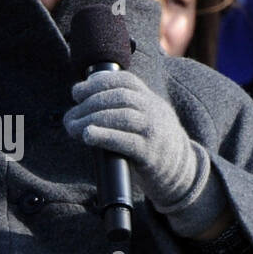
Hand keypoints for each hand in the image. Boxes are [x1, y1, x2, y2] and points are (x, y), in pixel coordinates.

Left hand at [64, 70, 226, 236]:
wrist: (181, 172)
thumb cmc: (152, 144)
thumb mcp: (143, 118)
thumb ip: (122, 108)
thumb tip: (82, 102)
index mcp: (150, 100)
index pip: (126, 81)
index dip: (99, 83)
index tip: (77, 92)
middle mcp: (154, 112)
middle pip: (121, 97)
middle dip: (91, 102)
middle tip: (71, 116)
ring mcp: (154, 132)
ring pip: (123, 116)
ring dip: (93, 119)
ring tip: (74, 127)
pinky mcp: (150, 155)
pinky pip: (127, 142)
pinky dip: (105, 136)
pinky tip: (88, 136)